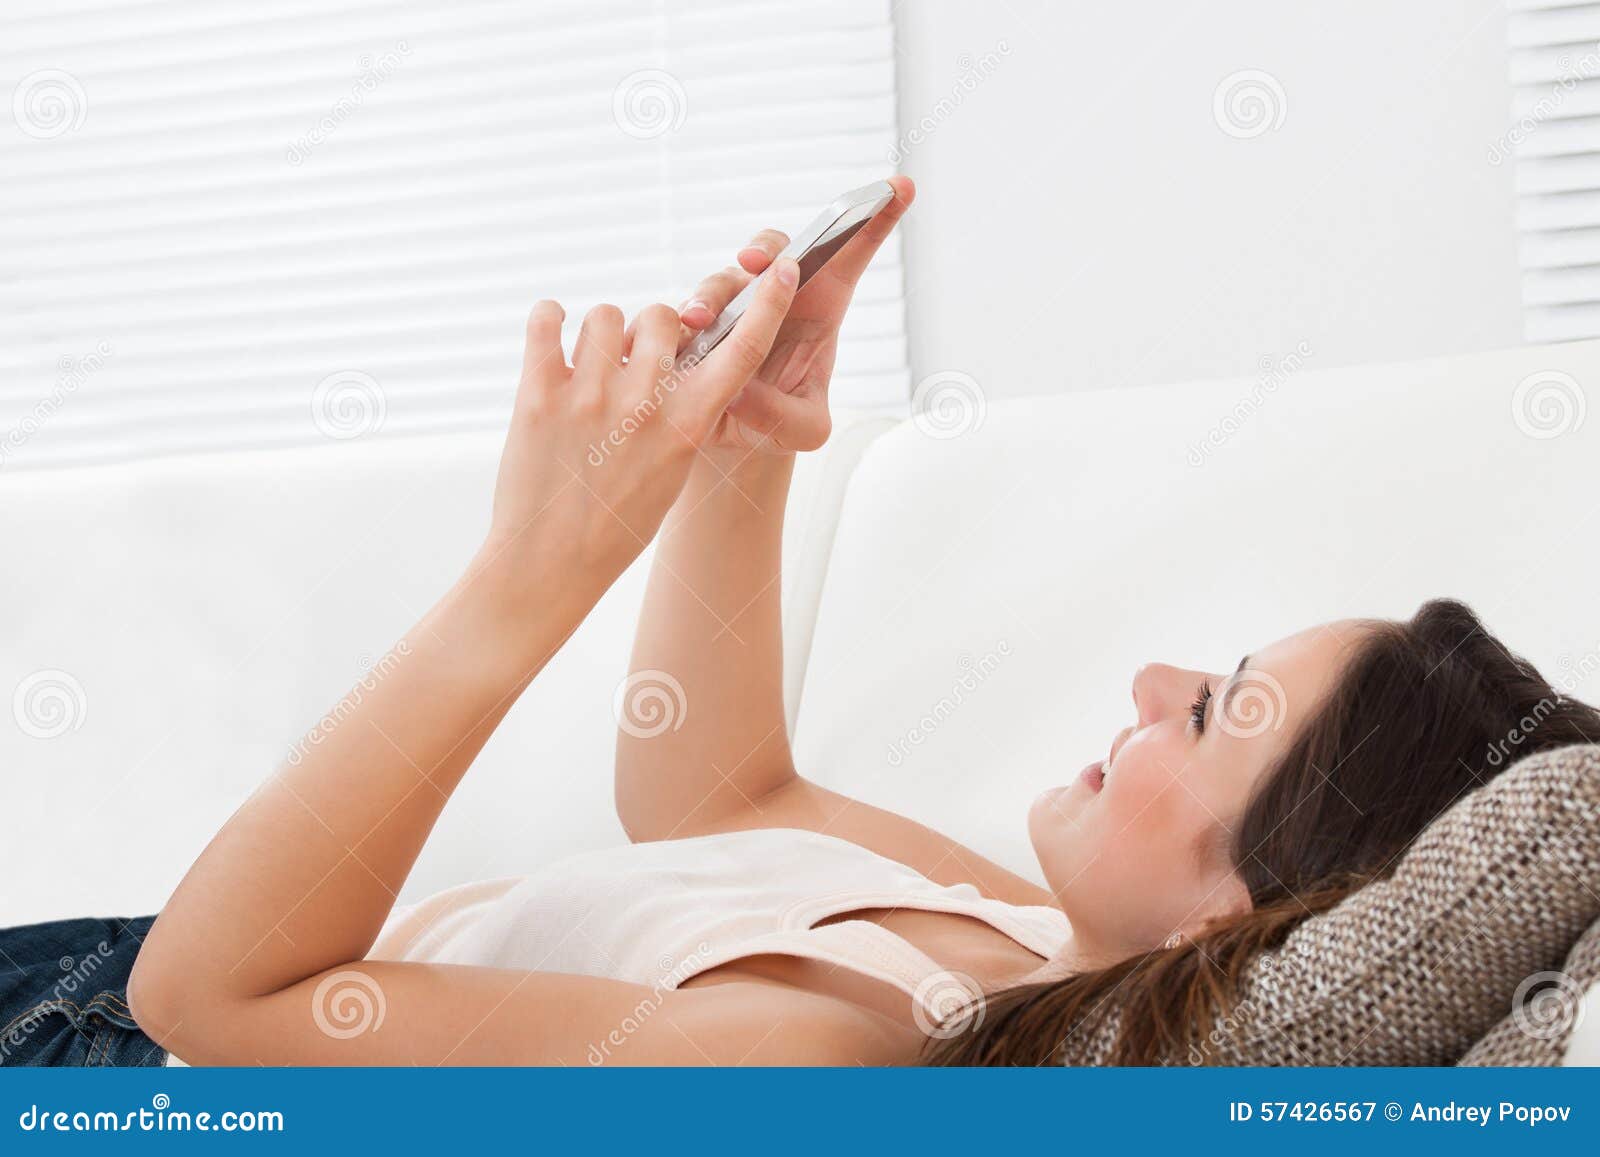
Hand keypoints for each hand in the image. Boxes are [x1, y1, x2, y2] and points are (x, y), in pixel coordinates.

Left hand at [477, 259, 799, 611]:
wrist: (550, 564)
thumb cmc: (617, 524)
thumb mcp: (672, 471)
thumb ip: (681, 413)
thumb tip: (668, 357)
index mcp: (689, 427)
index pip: (744, 351)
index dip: (769, 305)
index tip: (783, 271)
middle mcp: (645, 405)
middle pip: (662, 314)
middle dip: (647, 328)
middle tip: (628, 360)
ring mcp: (590, 397)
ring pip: (605, 314)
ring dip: (598, 334)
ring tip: (586, 370)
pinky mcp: (538, 395)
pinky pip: (547, 319)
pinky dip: (549, 319)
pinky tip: (551, 337)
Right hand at [657, 175, 913, 455]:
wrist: (731, 435)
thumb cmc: (778, 419)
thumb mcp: (801, 431)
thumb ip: (787, 417)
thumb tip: (741, 393)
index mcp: (820, 308)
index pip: (849, 257)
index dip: (876, 221)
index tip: (902, 187)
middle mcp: (775, 296)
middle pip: (776, 250)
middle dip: (767, 245)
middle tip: (755, 261)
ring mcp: (732, 304)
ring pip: (720, 281)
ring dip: (708, 296)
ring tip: (699, 321)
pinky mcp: (695, 321)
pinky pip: (681, 310)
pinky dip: (675, 321)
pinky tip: (672, 338)